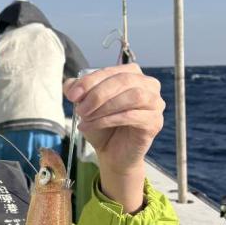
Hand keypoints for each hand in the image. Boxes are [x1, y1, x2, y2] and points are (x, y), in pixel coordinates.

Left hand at [64, 64, 164, 211]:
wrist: (113, 153)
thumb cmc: (102, 126)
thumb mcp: (86, 105)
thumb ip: (78, 91)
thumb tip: (70, 85)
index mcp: (132, 74)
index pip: (111, 71)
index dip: (90, 81)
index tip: (71, 95)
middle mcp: (149, 85)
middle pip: (124, 80)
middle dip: (97, 94)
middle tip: (80, 109)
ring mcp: (155, 103)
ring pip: (133, 96)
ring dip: (105, 107)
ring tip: (86, 118)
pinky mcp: (155, 122)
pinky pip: (132, 116)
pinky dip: (108, 120)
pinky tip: (92, 125)